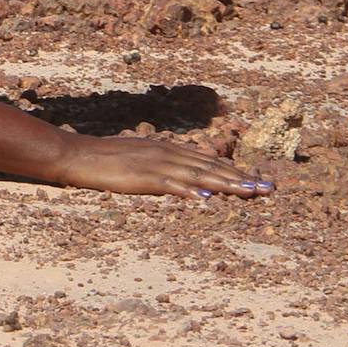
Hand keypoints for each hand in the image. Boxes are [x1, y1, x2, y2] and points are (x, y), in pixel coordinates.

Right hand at [52, 134, 276, 199]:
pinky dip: (191, 190)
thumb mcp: (142, 156)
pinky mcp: (142, 176)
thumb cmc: (106, 159)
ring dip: (227, 183)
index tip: (260, 181)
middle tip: (269, 188)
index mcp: (168, 149)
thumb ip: (167, 161)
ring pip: (199, 174)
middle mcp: (167, 153)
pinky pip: (171, 184)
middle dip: (242, 178)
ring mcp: (156, 164)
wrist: (78, 155)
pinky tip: (207, 197)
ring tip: (250, 192)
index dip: (236, 171)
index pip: (210, 161)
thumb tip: (191, 171)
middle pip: (211, 167)